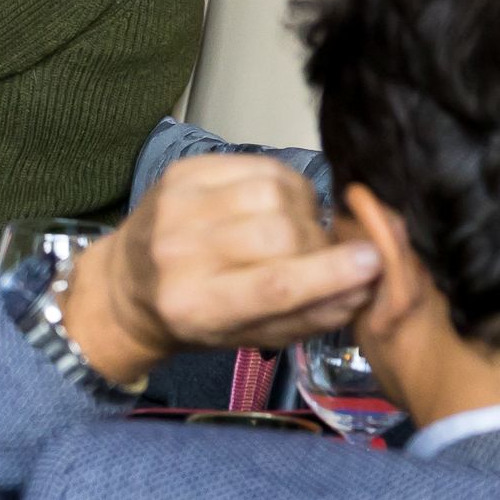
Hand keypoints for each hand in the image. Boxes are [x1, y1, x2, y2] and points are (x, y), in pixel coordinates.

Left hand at [63, 155, 379, 388]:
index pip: (273, 285)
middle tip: (318, 253)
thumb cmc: (197, 319)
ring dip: (302, 209)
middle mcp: (178, 252)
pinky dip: (282, 182)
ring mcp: (175, 205)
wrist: (126, 284)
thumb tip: (366, 286)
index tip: (373, 261)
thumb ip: (311, 316)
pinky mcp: (180, 171)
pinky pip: (256, 164)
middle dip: (317, 242)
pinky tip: (275, 203)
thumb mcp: (252, 336)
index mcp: (196, 306)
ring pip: (271, 192)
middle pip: (279, 231)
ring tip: (294, 227)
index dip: (330, 272)